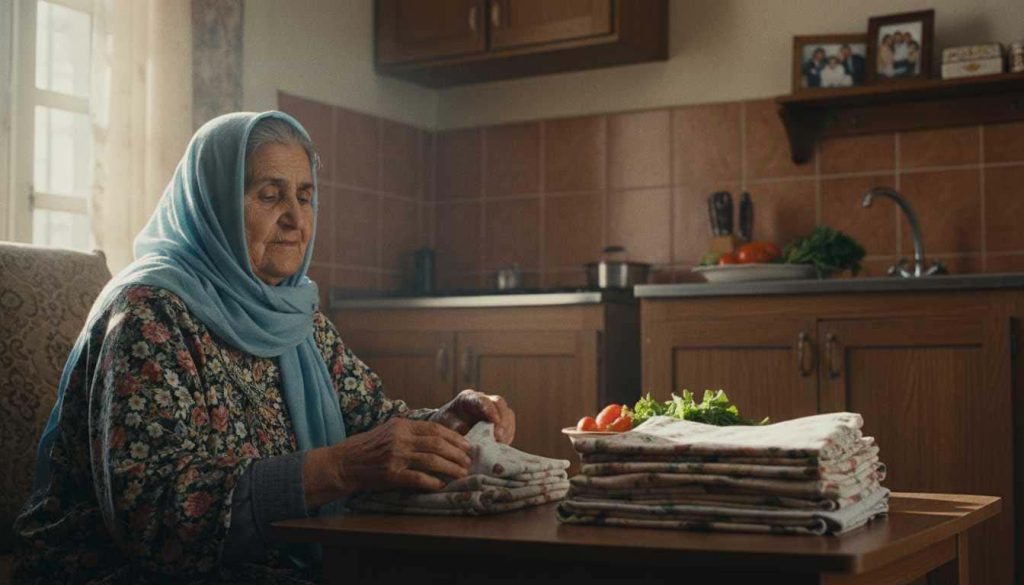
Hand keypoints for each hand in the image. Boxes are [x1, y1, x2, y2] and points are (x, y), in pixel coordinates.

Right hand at [303, 418, 470, 507]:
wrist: (344, 463)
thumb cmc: (367, 448)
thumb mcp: (389, 430)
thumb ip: (410, 431)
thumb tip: (438, 437)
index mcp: (402, 425)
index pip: (435, 428)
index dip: (454, 438)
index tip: (467, 445)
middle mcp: (400, 438)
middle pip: (437, 444)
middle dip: (457, 454)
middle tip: (468, 462)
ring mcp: (396, 456)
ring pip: (432, 461)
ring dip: (451, 468)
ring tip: (462, 473)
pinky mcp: (391, 475)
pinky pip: (418, 478)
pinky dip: (432, 482)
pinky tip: (441, 485)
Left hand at [430, 389, 515, 443]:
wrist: (449, 427)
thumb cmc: (447, 423)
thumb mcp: (445, 424)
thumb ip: (454, 426)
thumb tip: (466, 430)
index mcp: (469, 398)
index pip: (482, 399)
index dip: (490, 409)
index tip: (494, 421)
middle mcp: (484, 401)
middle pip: (499, 404)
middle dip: (502, 420)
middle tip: (499, 436)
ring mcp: (494, 410)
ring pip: (507, 414)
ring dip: (507, 429)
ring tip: (501, 443)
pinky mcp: (500, 421)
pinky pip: (509, 426)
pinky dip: (508, 436)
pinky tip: (503, 445)